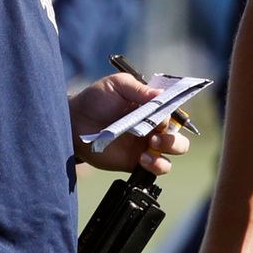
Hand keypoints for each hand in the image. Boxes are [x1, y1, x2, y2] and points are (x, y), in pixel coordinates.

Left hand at [70, 73, 191, 173]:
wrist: (74, 123)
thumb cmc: (95, 100)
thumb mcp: (117, 85)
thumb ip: (139, 89)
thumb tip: (161, 94)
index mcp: (151, 107)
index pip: (172, 111)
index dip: (171, 113)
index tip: (161, 113)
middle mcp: (152, 127)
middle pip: (178, 135)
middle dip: (174, 136)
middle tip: (157, 134)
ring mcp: (145, 145)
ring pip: (174, 151)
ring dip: (170, 148)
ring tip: (151, 145)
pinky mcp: (136, 162)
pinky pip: (156, 168)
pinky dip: (156, 165)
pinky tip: (143, 159)